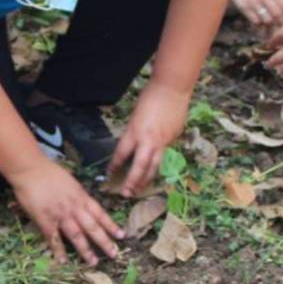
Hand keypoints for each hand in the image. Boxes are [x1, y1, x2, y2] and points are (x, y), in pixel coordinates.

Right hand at [8, 159, 122, 264]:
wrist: (30, 170)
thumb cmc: (49, 172)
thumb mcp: (71, 182)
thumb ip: (78, 195)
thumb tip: (85, 203)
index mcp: (81, 197)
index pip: (100, 214)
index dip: (111, 225)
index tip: (121, 236)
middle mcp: (74, 208)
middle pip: (92, 227)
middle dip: (104, 242)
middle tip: (114, 254)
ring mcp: (60, 215)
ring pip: (77, 235)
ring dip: (86, 250)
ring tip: (93, 262)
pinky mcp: (45, 221)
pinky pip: (54, 239)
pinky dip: (59, 251)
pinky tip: (63, 262)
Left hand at [108, 82, 189, 196]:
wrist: (173, 89)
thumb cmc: (150, 97)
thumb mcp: (135, 116)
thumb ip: (134, 133)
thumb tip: (135, 145)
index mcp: (135, 132)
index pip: (122, 154)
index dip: (115, 165)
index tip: (109, 175)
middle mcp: (149, 140)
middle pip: (140, 167)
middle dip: (133, 182)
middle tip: (126, 194)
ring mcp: (163, 141)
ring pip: (154, 166)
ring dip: (146, 180)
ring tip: (140, 190)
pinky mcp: (173, 139)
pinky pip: (163, 154)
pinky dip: (157, 163)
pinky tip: (153, 169)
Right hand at [229, 0, 282, 27]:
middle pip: (277, 14)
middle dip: (281, 23)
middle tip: (282, 27)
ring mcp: (253, 2)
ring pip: (267, 20)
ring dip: (270, 26)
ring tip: (271, 27)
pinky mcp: (244, 8)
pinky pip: (255, 21)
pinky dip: (259, 25)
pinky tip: (260, 23)